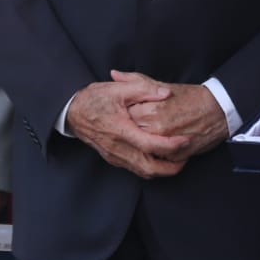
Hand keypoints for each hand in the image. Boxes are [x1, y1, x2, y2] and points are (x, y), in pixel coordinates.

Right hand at [64, 76, 187, 178]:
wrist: (72, 112)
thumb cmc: (94, 98)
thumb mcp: (119, 88)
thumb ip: (144, 88)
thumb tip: (166, 93)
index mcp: (121, 130)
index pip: (150, 145)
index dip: (171, 145)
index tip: (186, 140)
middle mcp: (118, 148)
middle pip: (149, 168)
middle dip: (171, 167)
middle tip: (187, 156)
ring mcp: (114, 156)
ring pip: (142, 172)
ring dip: (162, 170)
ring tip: (178, 158)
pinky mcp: (113, 158)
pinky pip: (135, 168)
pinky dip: (150, 167)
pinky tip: (159, 157)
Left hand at [118, 73, 229, 161]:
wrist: (217, 110)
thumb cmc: (190, 96)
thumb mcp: (162, 84)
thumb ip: (135, 80)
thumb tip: (114, 74)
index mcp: (150, 111)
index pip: (125, 116)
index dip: (125, 114)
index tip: (128, 111)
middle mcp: (156, 130)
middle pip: (132, 134)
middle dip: (132, 130)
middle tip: (138, 124)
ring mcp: (166, 145)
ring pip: (144, 150)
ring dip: (143, 144)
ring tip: (148, 135)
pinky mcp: (176, 156)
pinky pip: (159, 160)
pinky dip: (156, 154)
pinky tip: (158, 146)